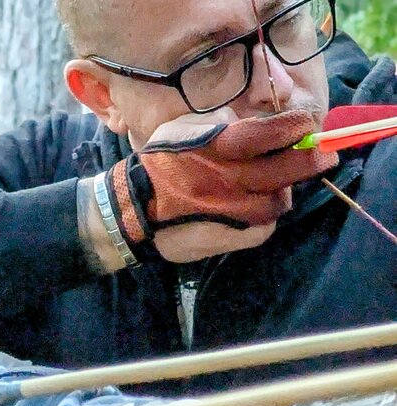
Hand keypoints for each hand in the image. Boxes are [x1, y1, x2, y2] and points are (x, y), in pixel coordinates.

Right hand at [108, 109, 337, 261]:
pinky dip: (264, 216)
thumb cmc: (158, 164)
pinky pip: (264, 226)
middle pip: (288, 167)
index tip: (304, 125)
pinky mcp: (232, 234)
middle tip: (323, 155)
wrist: (131, 209)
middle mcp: (229, 178)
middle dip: (310, 159)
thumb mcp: (181, 131)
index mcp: (216, 147)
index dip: (294, 127)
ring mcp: (233, 208)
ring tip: (281, 184)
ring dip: (284, 190)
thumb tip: (252, 124)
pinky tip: (254, 208)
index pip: (269, 133)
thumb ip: (217, 123)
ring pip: (280, 200)